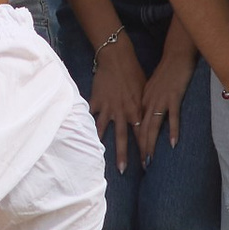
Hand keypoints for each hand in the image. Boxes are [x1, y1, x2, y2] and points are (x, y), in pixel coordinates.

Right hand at [88, 27, 148, 166]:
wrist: (117, 58)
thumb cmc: (134, 73)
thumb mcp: (144, 91)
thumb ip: (144, 108)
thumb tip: (148, 121)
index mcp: (136, 110)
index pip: (142, 134)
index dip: (144, 149)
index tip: (146, 163)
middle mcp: (122, 112)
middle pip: (122, 138)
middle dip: (123, 155)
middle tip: (122, 171)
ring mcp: (107, 107)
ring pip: (104, 130)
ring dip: (102, 145)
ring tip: (97, 158)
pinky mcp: (96, 101)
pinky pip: (90, 116)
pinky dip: (86, 126)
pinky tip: (81, 137)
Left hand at [137, 36, 198, 158]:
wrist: (175, 55)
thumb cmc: (166, 72)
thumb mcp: (151, 88)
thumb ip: (148, 102)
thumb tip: (146, 116)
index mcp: (143, 101)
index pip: (136, 126)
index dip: (135, 143)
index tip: (135, 158)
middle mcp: (149, 103)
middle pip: (142, 129)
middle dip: (141, 149)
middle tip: (141, 166)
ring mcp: (161, 100)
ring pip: (153, 126)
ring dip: (151, 144)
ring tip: (150, 159)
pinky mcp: (173, 97)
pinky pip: (172, 117)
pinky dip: (172, 130)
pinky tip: (173, 143)